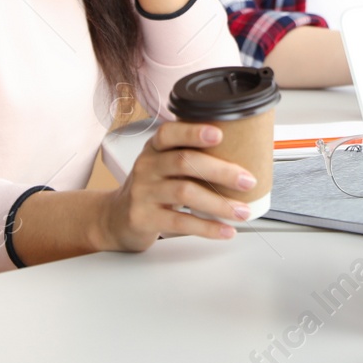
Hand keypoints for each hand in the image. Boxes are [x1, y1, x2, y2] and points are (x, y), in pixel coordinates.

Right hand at [97, 121, 255, 251]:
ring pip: (185, 193)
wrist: (114, 218)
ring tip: (242, 211)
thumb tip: (242, 159)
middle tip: (247, 181)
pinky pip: (180, 222)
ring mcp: (143, 193)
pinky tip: (225, 230)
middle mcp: (146, 166)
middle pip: (184, 162)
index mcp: (154, 149)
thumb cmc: (150, 188)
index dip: (193, 132)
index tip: (219, 134)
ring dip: (219, 203)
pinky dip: (207, 227)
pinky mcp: (144, 218)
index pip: (170, 133)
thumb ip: (190, 159)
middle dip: (221, 171)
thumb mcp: (162, 166)